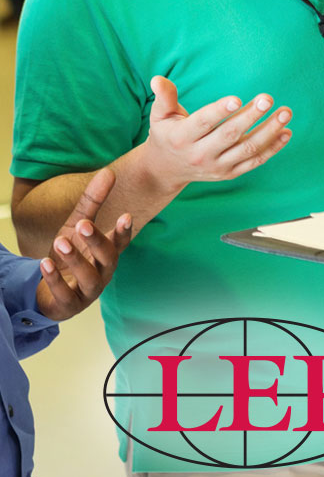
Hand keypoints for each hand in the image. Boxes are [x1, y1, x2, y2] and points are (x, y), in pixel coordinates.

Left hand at [35, 168, 132, 320]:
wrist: (53, 291)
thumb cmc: (72, 255)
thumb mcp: (76, 226)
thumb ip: (92, 202)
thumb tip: (109, 172)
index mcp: (108, 253)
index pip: (121, 242)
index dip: (124, 231)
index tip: (125, 216)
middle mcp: (104, 272)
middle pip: (109, 259)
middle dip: (98, 241)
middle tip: (83, 224)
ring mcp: (88, 291)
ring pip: (89, 278)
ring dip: (76, 260)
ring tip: (60, 241)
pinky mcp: (70, 305)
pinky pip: (65, 294)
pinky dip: (54, 280)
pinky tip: (44, 264)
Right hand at [142, 75, 292, 192]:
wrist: (167, 169)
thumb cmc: (167, 134)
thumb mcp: (159, 116)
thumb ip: (164, 97)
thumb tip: (158, 78)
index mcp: (182, 137)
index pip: (203, 123)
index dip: (220, 111)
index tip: (237, 98)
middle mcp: (200, 155)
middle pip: (230, 135)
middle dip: (251, 116)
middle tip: (267, 98)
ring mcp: (217, 166)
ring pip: (247, 149)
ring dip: (269, 131)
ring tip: (285, 113)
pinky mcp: (230, 173)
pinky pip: (255, 161)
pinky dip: (273, 148)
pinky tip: (286, 132)